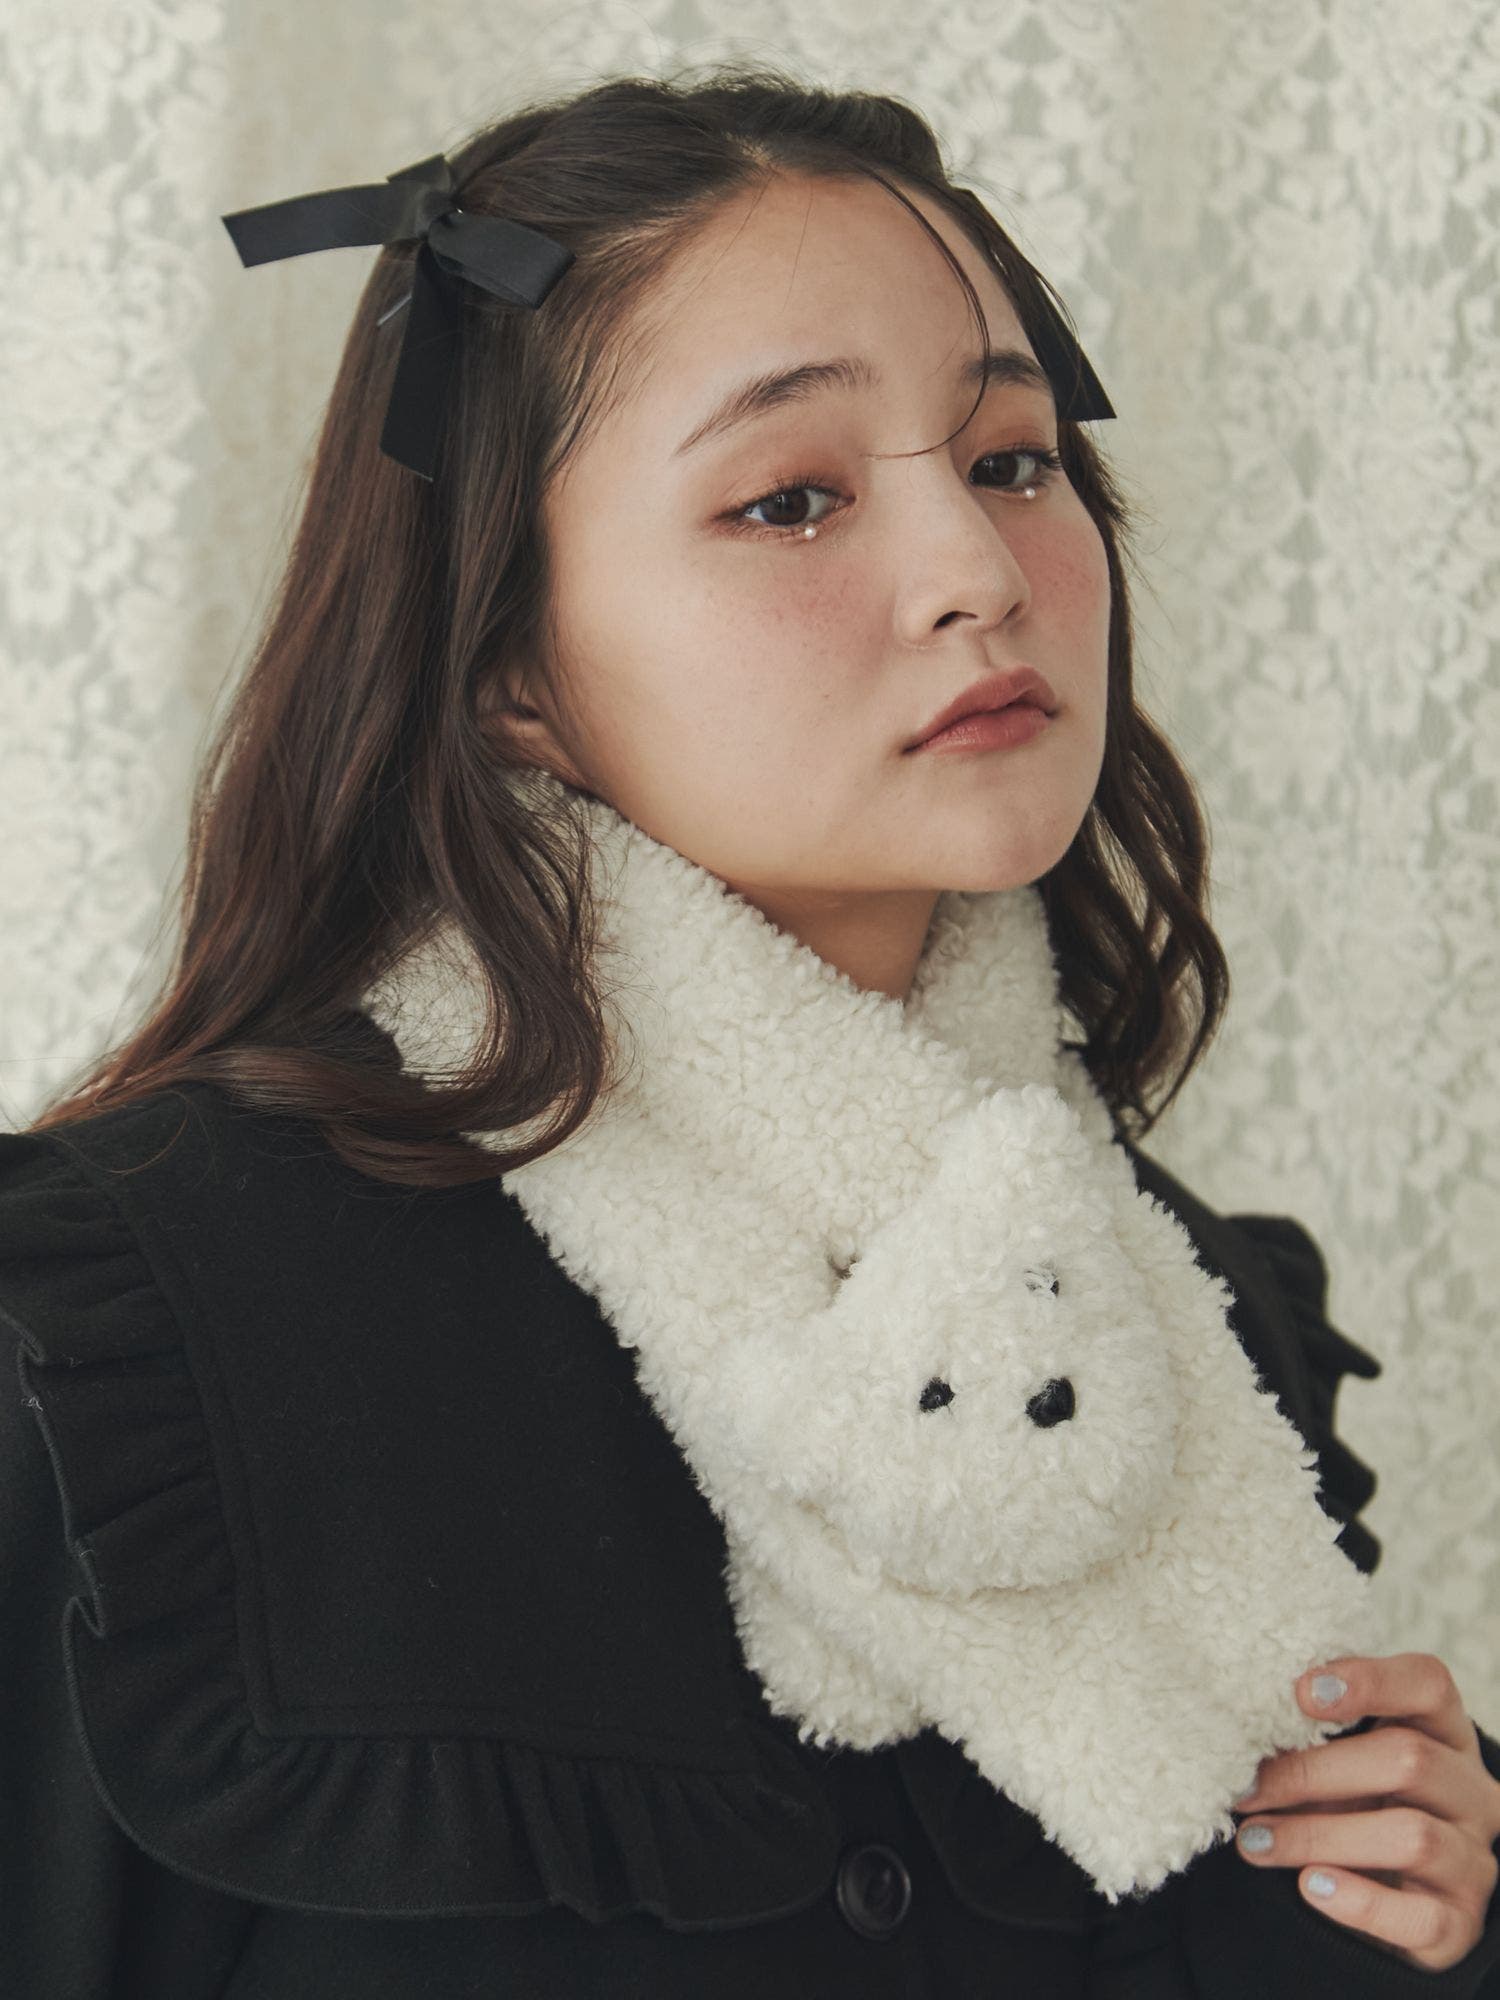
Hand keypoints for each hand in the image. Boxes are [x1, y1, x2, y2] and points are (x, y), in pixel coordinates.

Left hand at [1230, 1652, 1499, 1971]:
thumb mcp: (1344, 1761)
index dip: (1370, 1681)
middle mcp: (1471, 1791)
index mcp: (1445, 1733)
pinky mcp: (1460, 1922)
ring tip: (1255, 1841)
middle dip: (1314, 1772)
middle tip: (1248, 1788)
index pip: (1429, 1684)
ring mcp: (1473, 1858)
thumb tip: (1241, 1732)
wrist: (1396, 1899)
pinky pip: (1421, 1917)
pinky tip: (1310, 1886)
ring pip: (1412, 1836)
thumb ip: (1314, 1737)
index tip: (1300, 1691)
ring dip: (1320, 1835)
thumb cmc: (1360, 1805)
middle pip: (1409, 1759)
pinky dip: (1361, 1901)